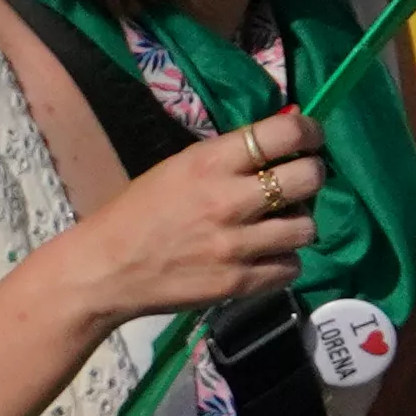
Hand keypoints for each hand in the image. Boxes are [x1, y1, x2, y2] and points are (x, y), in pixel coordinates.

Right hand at [65, 103, 320, 325]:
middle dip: (310, 177)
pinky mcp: (237, 282)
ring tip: (279, 226)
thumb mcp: (178, 168)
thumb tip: (284, 136)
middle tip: (298, 184)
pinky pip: (291, 267)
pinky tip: (265, 256)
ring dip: (298, 223)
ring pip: (306, 227)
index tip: (311, 140)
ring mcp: (236, 245)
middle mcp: (229, 200)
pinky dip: (284, 261)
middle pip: (308, 178)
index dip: (311, 133)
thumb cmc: (138, 212)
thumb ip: (229, 155)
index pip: (287, 134)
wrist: (104, 271)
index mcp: (211, 163)